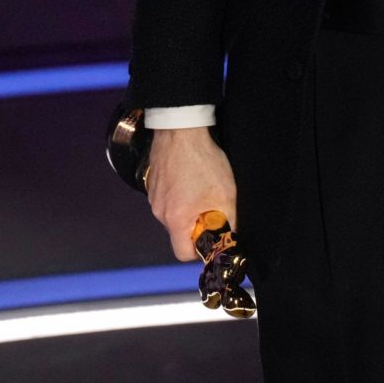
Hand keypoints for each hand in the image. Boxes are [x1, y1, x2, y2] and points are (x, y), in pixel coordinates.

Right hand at [146, 126, 238, 261]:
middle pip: (178, 233)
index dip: (200, 250)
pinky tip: (191, 178)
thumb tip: (230, 237)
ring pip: (173, 215)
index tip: (211, 237)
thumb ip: (229, 222)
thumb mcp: (226, 194)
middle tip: (212, 208)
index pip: (183, 253)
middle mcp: (159, 212)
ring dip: (188, 209)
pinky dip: (180, 196)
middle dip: (196, 227)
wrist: (180, 128)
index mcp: (175, 220)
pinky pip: (167, 199)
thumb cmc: (203, 161)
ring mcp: (153, 196)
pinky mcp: (152, 183)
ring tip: (201, 189)